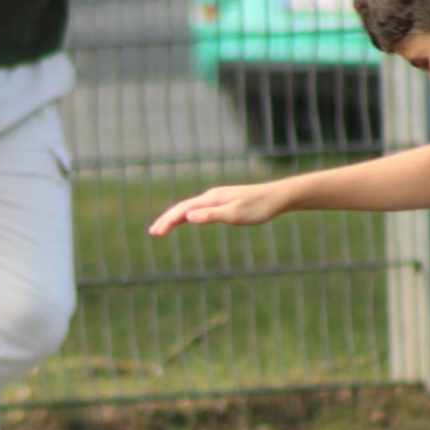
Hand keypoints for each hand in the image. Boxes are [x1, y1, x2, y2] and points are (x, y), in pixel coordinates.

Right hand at [149, 183, 285, 234]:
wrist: (276, 197)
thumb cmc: (258, 207)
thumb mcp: (235, 214)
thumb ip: (212, 215)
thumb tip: (189, 217)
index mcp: (211, 199)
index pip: (183, 210)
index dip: (168, 221)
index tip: (157, 232)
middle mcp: (211, 196)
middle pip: (183, 208)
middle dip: (167, 219)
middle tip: (153, 232)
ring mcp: (216, 199)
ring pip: (190, 208)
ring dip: (175, 218)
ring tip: (163, 228)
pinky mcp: (223, 202)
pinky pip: (199, 209)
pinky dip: (187, 216)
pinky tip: (186, 220)